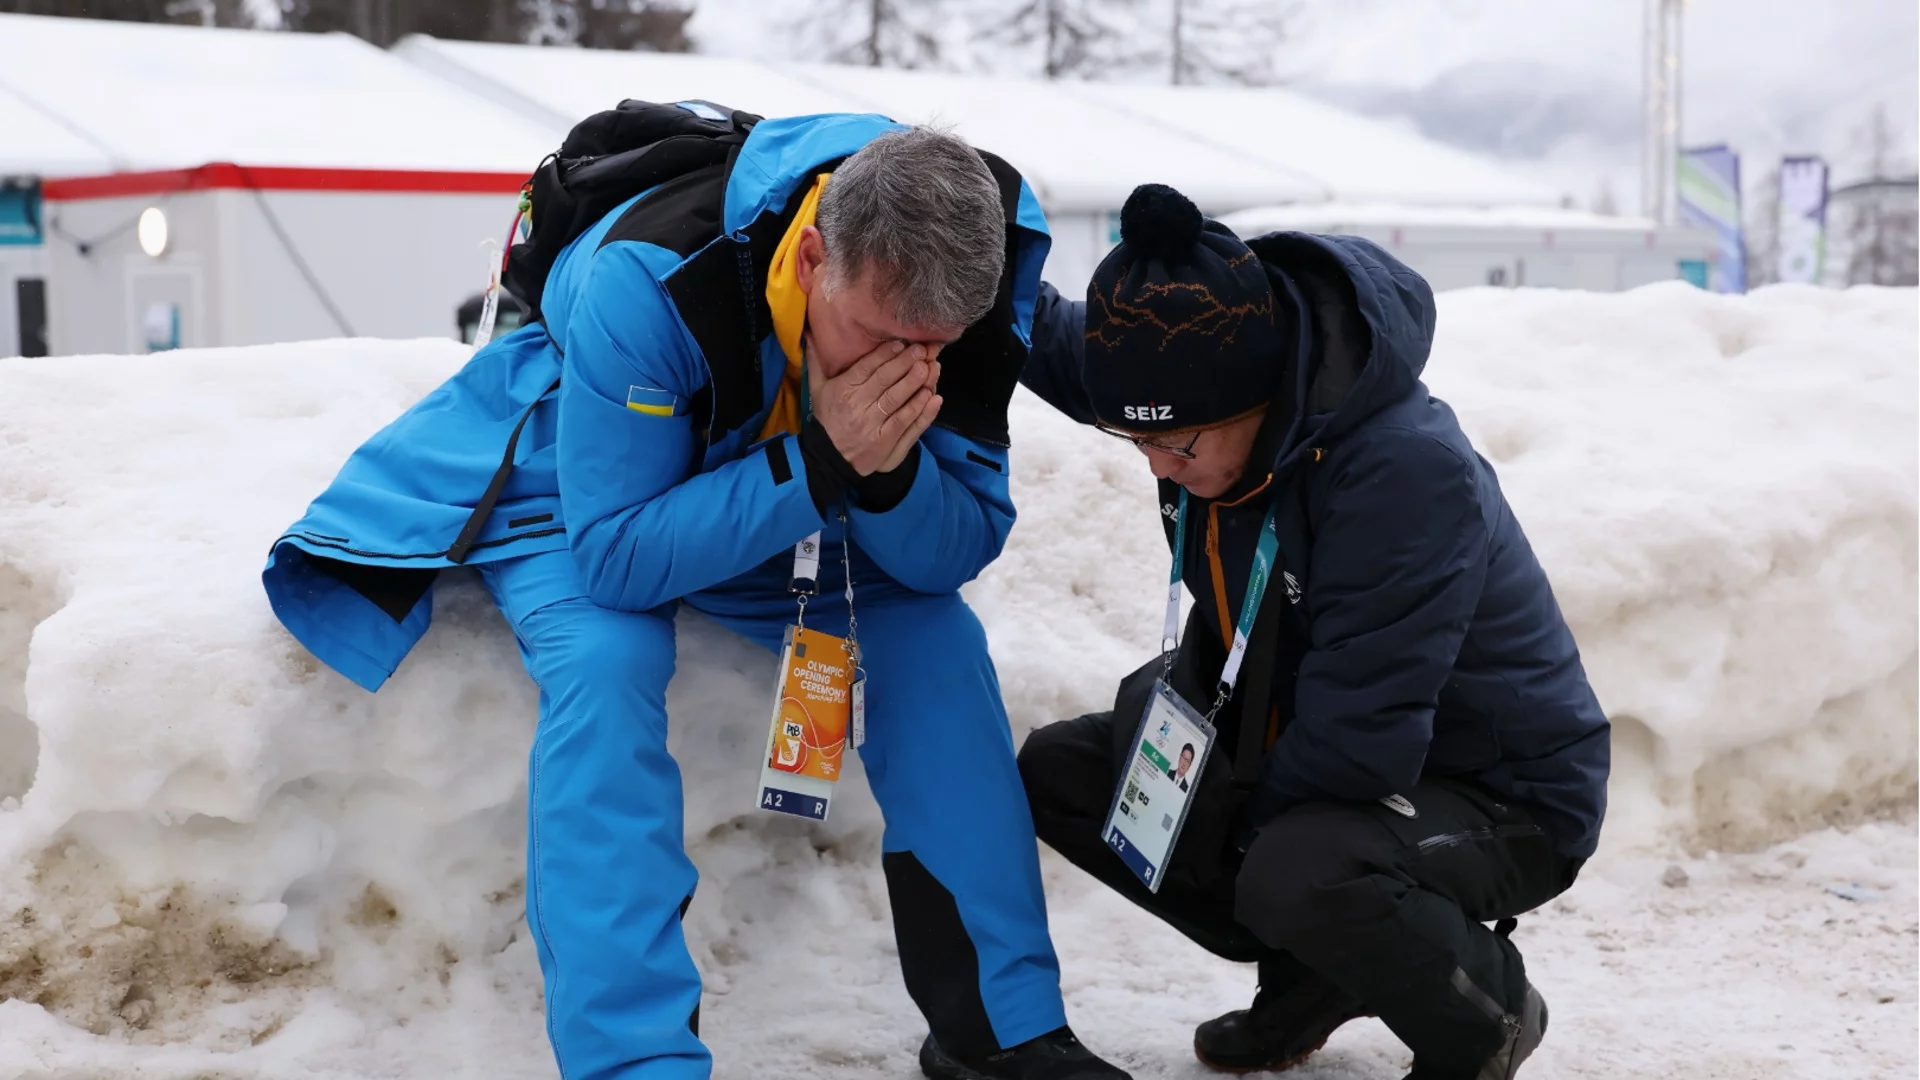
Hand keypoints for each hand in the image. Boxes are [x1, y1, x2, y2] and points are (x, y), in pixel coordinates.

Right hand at [808, 339, 943, 475]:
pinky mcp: (886, 443)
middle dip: (905, 363)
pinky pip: (905, 423)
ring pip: (897, 401)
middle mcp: (857, 406)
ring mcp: (873, 426)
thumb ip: (816, 362)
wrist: (829, 458)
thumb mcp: (817, 390)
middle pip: (885, 381)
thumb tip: (809, 333)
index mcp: (842, 389)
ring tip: (931, 368)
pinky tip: (932, 397)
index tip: (902, 343)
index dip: (885, 354)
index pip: (866, 368)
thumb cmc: (828, 419)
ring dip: (915, 383)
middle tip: (923, 350)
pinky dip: (921, 411)